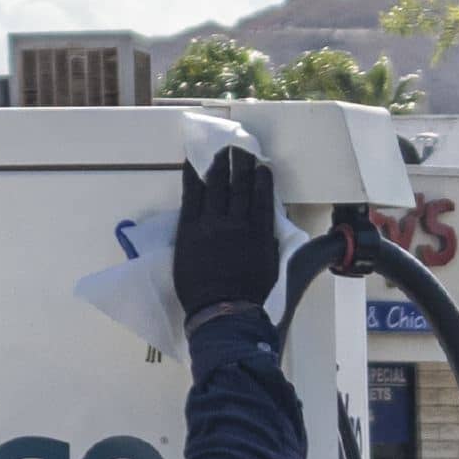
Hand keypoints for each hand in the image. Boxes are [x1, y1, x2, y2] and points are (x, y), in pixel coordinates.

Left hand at [171, 146, 279, 326]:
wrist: (220, 310)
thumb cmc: (248, 295)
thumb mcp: (270, 267)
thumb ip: (268, 242)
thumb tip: (266, 227)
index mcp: (259, 232)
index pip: (262, 197)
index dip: (261, 179)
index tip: (261, 166)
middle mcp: (236, 222)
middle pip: (238, 186)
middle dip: (240, 164)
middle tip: (239, 149)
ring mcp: (210, 224)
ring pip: (216, 186)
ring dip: (218, 165)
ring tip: (220, 152)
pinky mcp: (188, 228)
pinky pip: (191, 196)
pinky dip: (192, 178)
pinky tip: (192, 165)